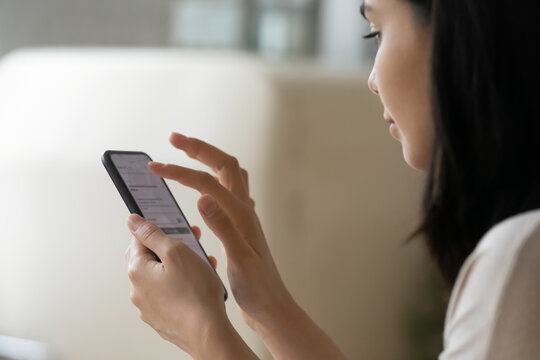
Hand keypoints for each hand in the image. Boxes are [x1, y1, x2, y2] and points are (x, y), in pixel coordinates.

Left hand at [125, 214, 256, 358]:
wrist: (208, 333)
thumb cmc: (195, 294)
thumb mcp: (176, 251)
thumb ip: (152, 233)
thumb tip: (133, 220)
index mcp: (137, 271)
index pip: (138, 240)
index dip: (157, 229)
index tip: (172, 226)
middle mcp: (138, 290)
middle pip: (150, 259)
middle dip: (169, 248)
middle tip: (190, 243)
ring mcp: (150, 307)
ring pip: (162, 277)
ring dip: (178, 266)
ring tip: (201, 264)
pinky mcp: (163, 318)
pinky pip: (169, 294)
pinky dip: (181, 285)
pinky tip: (199, 283)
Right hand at [148, 133, 294, 329]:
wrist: (272, 306)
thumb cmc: (257, 287)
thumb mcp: (238, 259)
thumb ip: (222, 226)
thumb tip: (203, 196)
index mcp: (241, 215)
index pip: (207, 182)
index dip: (180, 171)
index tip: (155, 167)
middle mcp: (244, 210)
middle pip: (224, 165)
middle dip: (199, 148)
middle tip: (174, 140)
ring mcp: (244, 217)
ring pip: (230, 175)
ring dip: (210, 159)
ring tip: (189, 152)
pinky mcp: (240, 226)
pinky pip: (230, 191)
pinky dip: (217, 179)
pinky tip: (210, 188)